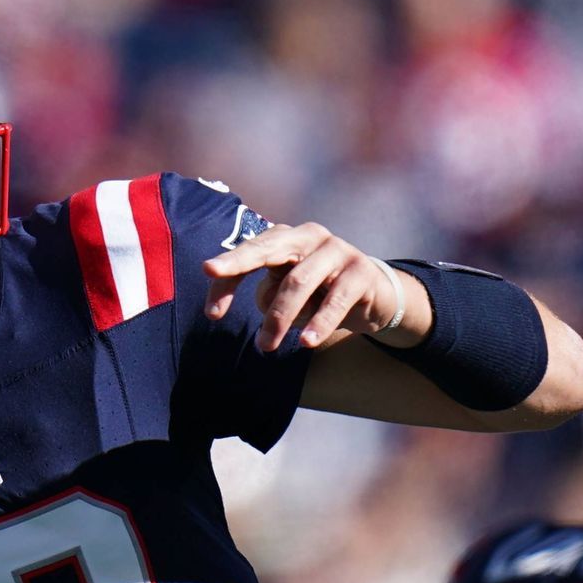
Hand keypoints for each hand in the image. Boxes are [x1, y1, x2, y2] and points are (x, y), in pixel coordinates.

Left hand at [203, 222, 418, 352]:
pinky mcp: (361, 272)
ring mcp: (338, 251)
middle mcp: (311, 236)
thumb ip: (266, 294)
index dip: (229, 268)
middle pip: (269, 249)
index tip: (207, 278)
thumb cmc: (320, 293)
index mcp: (287, 237)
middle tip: (218, 303)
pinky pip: (335, 300)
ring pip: (298, 282)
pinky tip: (307, 343)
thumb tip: (257, 307)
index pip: (251, 249)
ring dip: (278, 317)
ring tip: (266, 346)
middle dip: (238, 267)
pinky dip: (319, 322)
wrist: (375, 296)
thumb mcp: (287, 293)